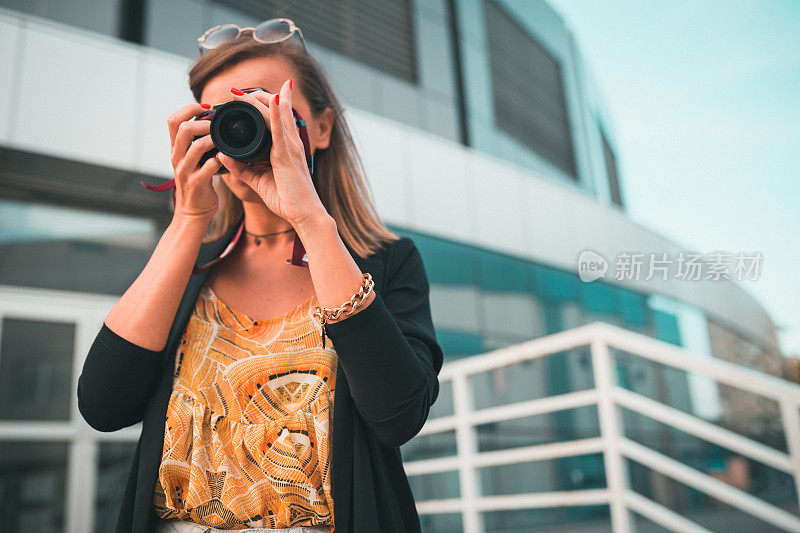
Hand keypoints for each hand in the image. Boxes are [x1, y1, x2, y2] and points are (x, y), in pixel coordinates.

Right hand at [167, 102, 221, 222]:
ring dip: (214, 140)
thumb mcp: (191, 160)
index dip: (189, 108)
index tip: (206, 107)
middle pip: (183, 128)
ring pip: (197, 147)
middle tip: (217, 125)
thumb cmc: (198, 182)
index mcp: (175, 149)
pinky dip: (221, 160)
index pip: (173, 120)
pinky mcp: (197, 183)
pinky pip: (210, 167)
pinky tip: (227, 159)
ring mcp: (185, 171)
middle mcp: (177, 157)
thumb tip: (212, 122)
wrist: (193, 212)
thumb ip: (196, 143)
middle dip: (203, 122)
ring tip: (224, 141)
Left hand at [215, 79, 327, 226]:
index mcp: (286, 147)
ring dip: (259, 100)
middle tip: (234, 92)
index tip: (243, 98)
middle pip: (276, 110)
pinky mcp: (288, 156)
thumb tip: (222, 156)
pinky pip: (280, 130)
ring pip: (277, 114)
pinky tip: (273, 99)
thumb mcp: (259, 181)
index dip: (263, 105)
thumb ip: (241, 168)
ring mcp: (291, 147)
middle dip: (256, 97)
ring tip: (238, 92)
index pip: (277, 118)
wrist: (305, 215)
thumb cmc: (288, 200)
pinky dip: (276, 113)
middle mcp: (291, 143)